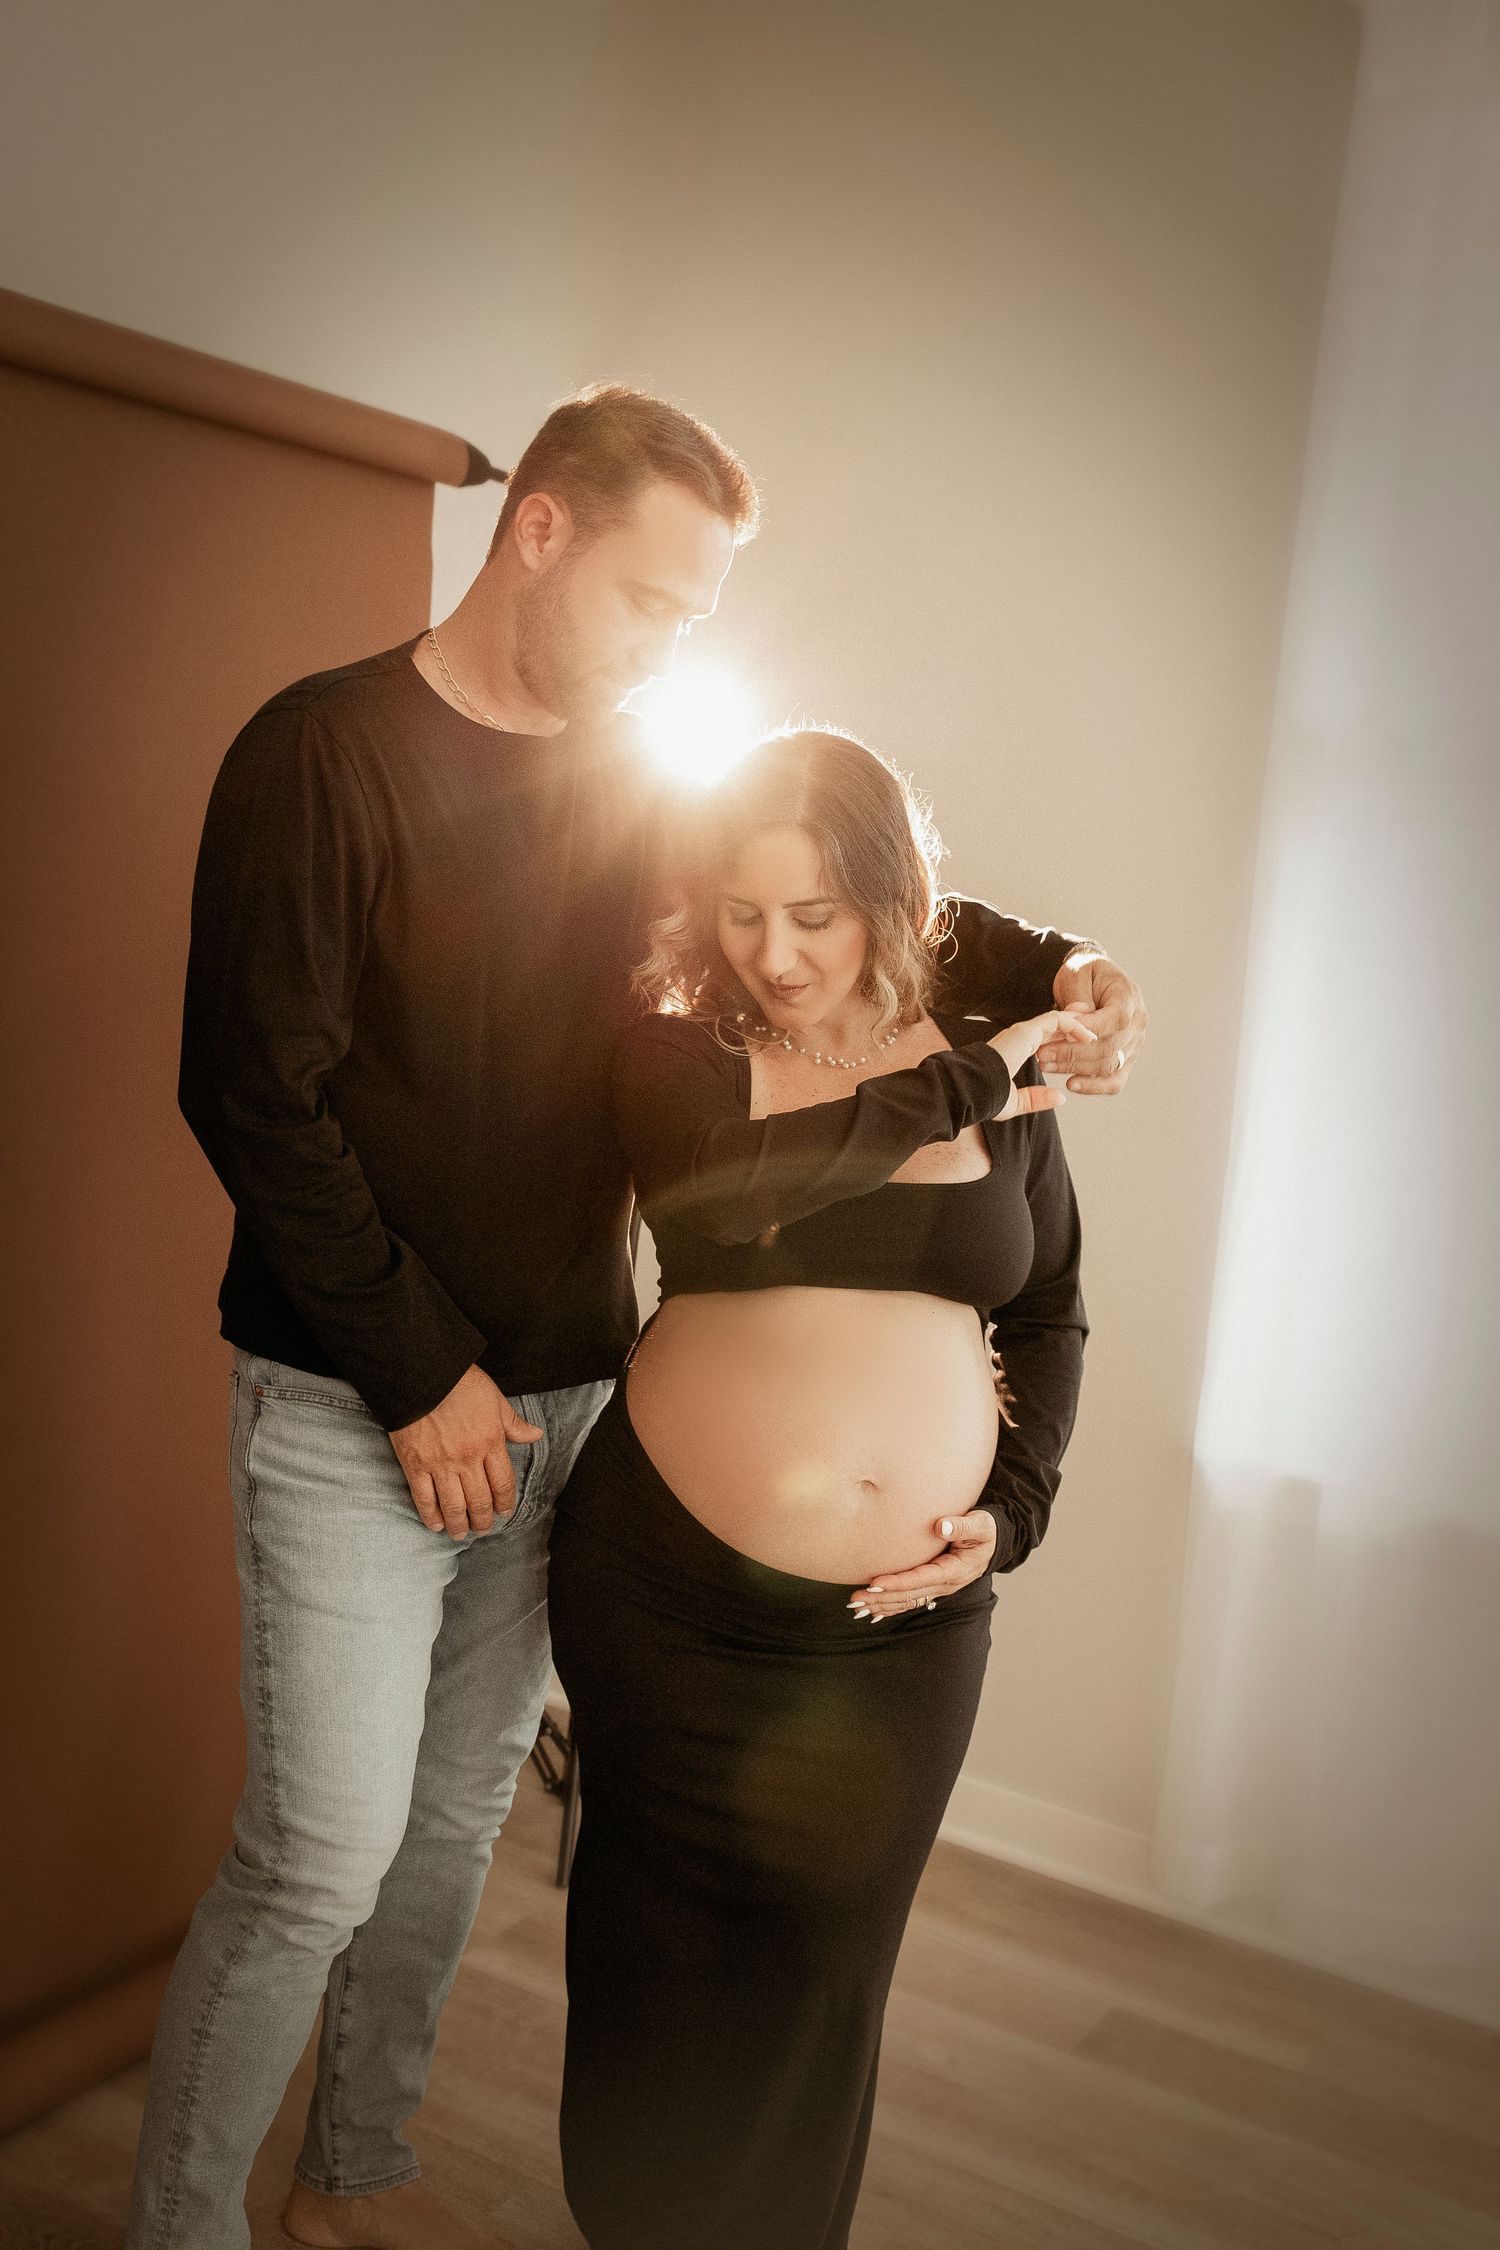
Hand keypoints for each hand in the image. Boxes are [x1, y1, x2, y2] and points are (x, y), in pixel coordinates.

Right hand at [389, 1365, 542, 1539]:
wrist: (420, 1373)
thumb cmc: (459, 1382)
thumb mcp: (495, 1399)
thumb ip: (513, 1423)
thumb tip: (535, 1435)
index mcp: (490, 1443)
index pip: (503, 1484)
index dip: (504, 1503)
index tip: (503, 1513)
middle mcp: (468, 1459)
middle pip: (480, 1500)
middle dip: (483, 1520)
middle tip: (482, 1529)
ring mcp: (440, 1464)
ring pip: (454, 1505)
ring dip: (459, 1524)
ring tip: (460, 1533)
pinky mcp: (415, 1465)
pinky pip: (424, 1498)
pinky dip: (430, 1515)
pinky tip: (435, 1524)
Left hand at [848, 1511, 999, 1621]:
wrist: (992, 1542)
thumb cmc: (984, 1530)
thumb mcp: (981, 1525)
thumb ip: (963, 1525)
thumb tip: (942, 1526)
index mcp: (954, 1570)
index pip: (921, 1579)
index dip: (898, 1582)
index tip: (875, 1582)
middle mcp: (945, 1585)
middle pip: (909, 1595)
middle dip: (881, 1598)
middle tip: (855, 1599)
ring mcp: (938, 1589)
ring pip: (907, 1601)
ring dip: (881, 1605)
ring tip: (856, 1607)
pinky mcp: (932, 1587)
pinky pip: (910, 1601)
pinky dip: (890, 1607)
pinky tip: (873, 1613)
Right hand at [987, 1009, 1096, 1118]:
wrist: (971, 1089)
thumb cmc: (985, 1098)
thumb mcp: (1015, 1102)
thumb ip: (1036, 1099)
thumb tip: (1060, 1098)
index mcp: (1015, 1051)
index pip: (1044, 1040)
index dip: (1063, 1041)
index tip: (1081, 1046)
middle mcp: (1018, 1038)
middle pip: (1052, 1026)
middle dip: (1074, 1027)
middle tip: (1094, 1030)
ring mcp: (1022, 1032)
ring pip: (1057, 1020)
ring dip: (1078, 1024)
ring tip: (1096, 1032)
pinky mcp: (1026, 1031)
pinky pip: (1056, 1021)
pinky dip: (1074, 1025)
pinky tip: (1089, 1036)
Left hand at [1038, 949, 1147, 1095]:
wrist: (1092, 980)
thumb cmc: (1084, 973)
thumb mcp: (1076, 974)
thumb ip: (1078, 996)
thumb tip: (1078, 1015)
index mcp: (1129, 997)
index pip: (1116, 1019)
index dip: (1090, 1029)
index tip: (1062, 1033)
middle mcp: (1138, 1022)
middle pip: (1110, 1047)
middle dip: (1072, 1053)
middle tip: (1042, 1053)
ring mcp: (1134, 1043)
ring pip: (1109, 1067)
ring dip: (1076, 1069)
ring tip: (1047, 1065)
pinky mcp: (1126, 1059)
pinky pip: (1114, 1080)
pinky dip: (1094, 1086)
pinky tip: (1071, 1084)